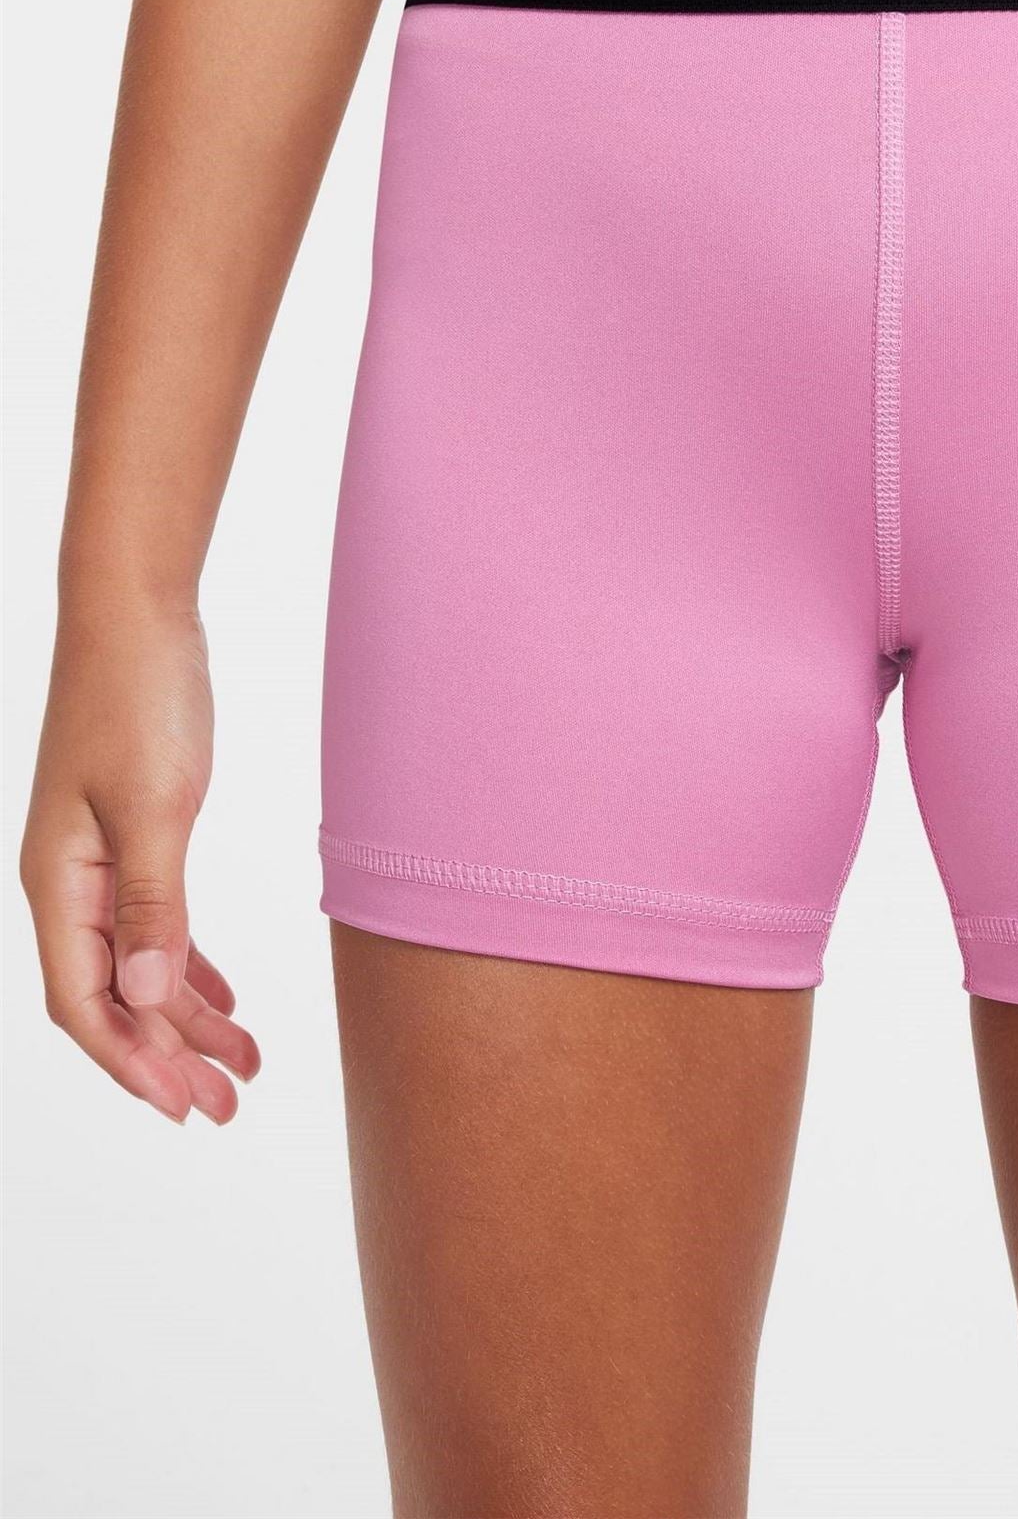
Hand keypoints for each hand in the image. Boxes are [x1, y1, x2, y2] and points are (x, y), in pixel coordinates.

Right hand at [20, 606, 258, 1123]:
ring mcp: (100, 864)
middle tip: (231, 1106)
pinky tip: (224, 998)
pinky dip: (190, 966)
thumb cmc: (139, 699)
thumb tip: (142, 997)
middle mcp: (70, 885)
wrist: (136, 618)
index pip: (86, 1005)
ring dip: (189, 1018)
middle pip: (116, 999)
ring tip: (246, 1065)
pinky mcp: (135, 838)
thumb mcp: (155, 806)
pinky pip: (157, 926)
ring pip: (141, 966)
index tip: (184, 1110)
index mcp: (59, 885)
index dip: (133, 1063)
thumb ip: (152, 904)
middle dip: (171, 1057)